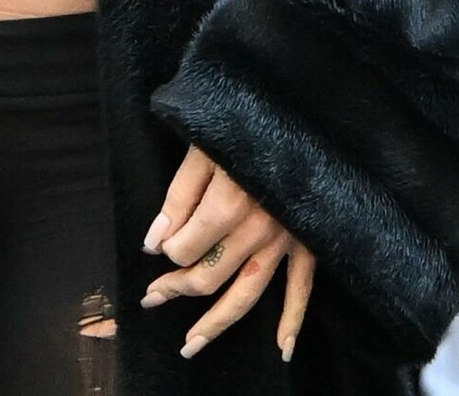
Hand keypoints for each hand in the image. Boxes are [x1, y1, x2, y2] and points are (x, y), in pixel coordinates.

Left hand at [140, 143, 314, 362]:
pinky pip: (302, 287)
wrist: (296, 110)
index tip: (158, 243)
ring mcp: (284, 239)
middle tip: (151, 297)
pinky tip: (282, 348)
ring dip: (216, 323)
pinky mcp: (306, 240)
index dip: (165, 250)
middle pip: (209, 276)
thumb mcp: (201, 149)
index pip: (184, 249)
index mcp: (227, 205)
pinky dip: (292, 319)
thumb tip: (154, 244)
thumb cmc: (240, 123)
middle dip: (176, 289)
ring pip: (246, 293)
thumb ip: (177, 198)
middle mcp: (257, 230)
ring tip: (190, 345)